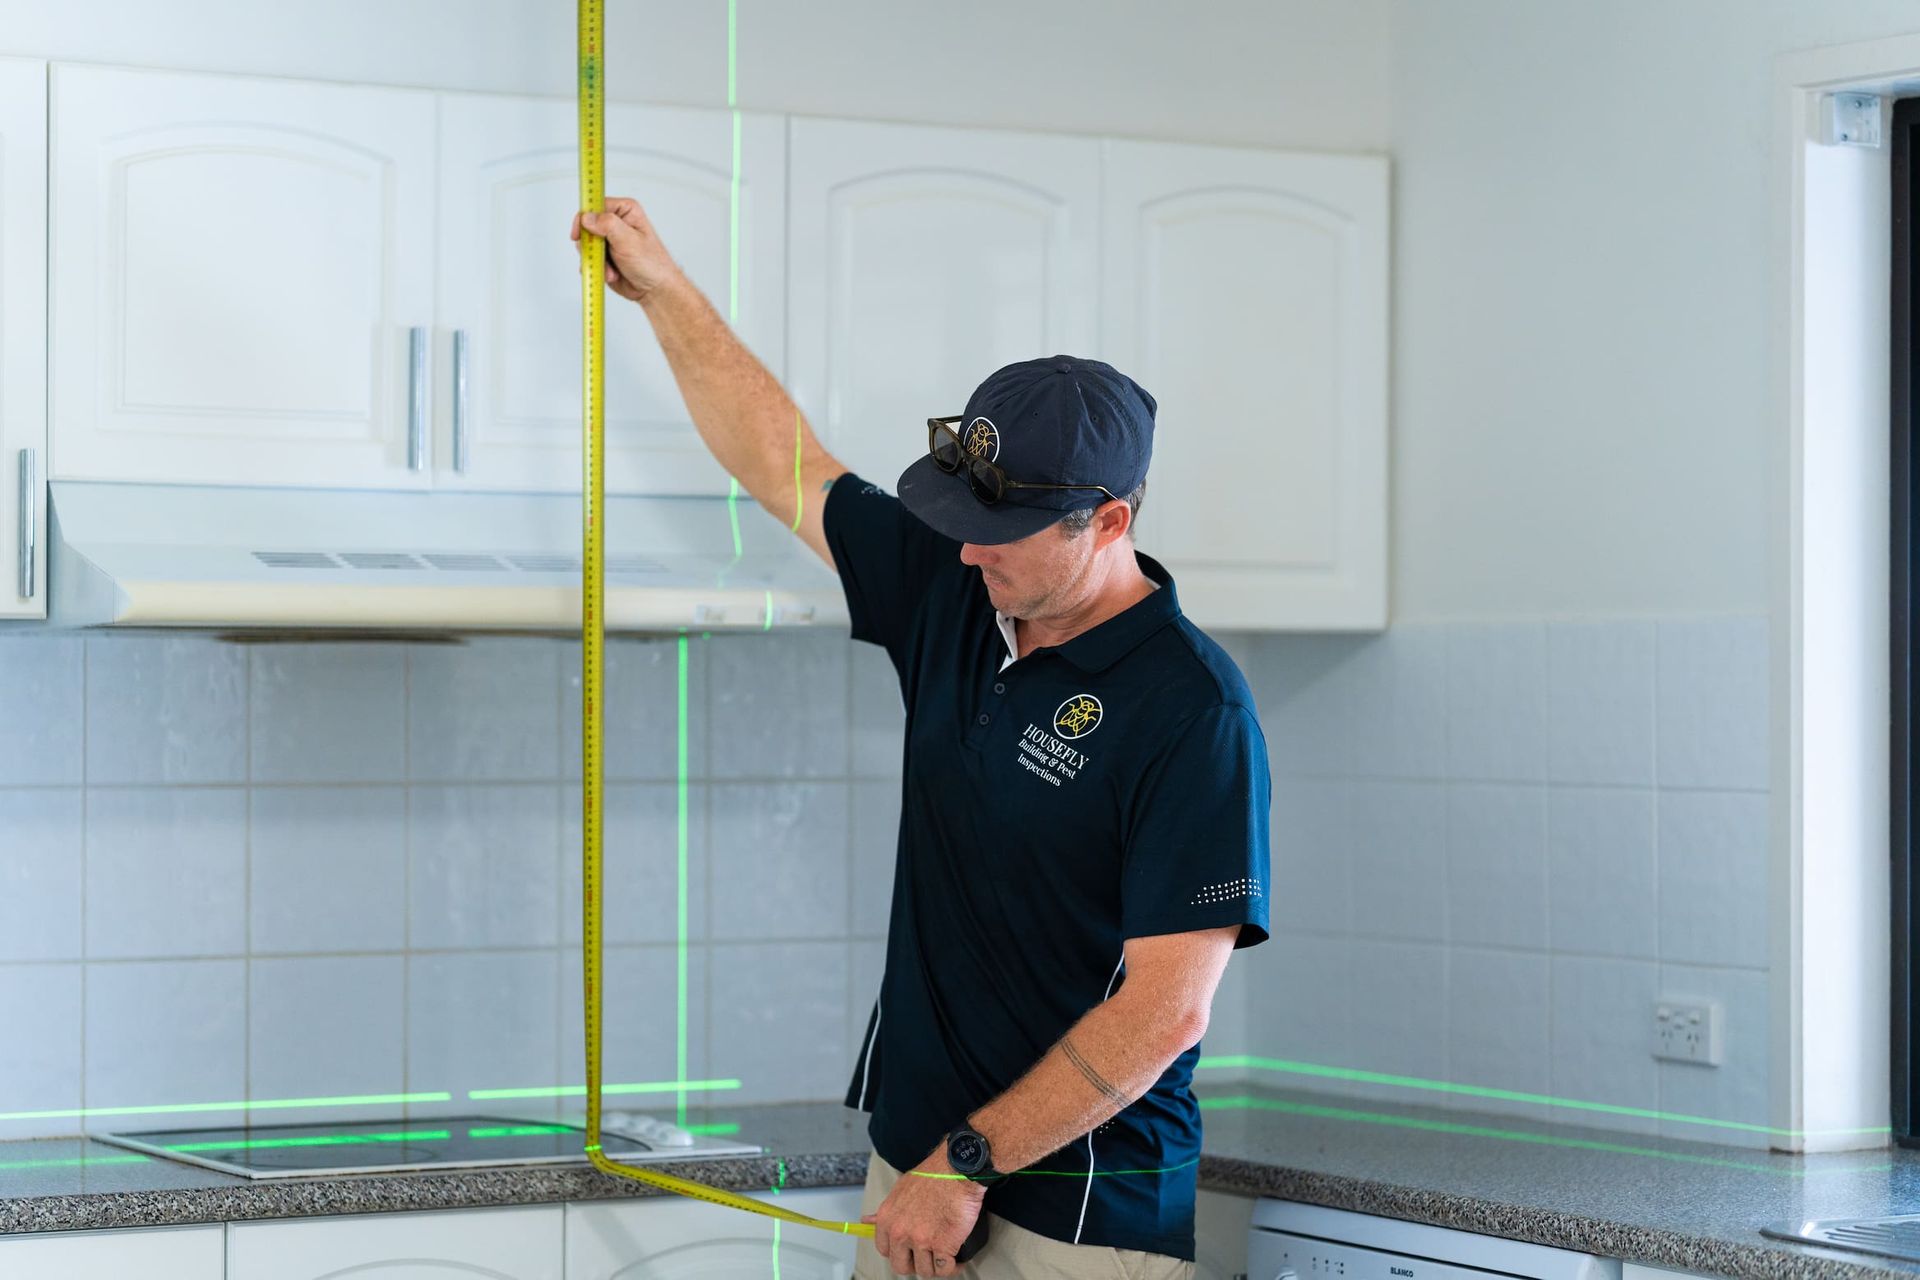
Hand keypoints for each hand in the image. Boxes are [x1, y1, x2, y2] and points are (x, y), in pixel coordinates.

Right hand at [571, 196, 681, 303]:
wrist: (654, 289)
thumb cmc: (652, 263)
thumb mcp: (629, 240)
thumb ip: (608, 225)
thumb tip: (587, 218)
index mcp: (625, 211)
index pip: (595, 206)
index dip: (584, 219)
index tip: (578, 234)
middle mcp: (615, 223)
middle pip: (586, 227)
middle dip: (591, 245)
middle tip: (600, 256)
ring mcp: (608, 240)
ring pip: (585, 245)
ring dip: (595, 260)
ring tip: (611, 270)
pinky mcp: (603, 255)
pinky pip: (588, 259)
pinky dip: (596, 268)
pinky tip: (611, 274)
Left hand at [862, 1149, 986, 1277]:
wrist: (956, 1169)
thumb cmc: (933, 1175)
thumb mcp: (901, 1189)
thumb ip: (887, 1211)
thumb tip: (867, 1221)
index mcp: (887, 1219)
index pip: (885, 1250)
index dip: (899, 1252)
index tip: (909, 1251)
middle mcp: (899, 1232)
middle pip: (901, 1266)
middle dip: (915, 1264)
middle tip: (927, 1257)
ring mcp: (920, 1241)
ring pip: (925, 1270)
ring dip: (935, 1266)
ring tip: (944, 1256)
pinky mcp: (942, 1245)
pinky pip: (944, 1269)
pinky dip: (952, 1267)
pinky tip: (956, 1260)